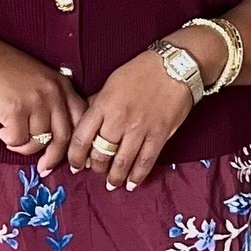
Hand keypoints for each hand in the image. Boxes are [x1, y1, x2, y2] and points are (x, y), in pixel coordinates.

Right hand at [0, 34, 87, 175]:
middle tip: (44, 169)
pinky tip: (1, 130)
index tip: (70, 160)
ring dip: (23, 147)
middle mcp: (53, 92)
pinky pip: (18, 139)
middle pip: (64, 137)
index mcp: (62, 85)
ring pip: (38, 141)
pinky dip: (9, 140)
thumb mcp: (38, 80)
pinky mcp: (15, 109)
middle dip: (54, 158)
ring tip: (11, 138)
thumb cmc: (3, 71)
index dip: (76, 144)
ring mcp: (35, 100)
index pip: (80, 120)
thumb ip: (52, 102)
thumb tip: (57, 139)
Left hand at [68, 51, 194, 188]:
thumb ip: (97, 104)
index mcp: (103, 105)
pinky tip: (131, 184)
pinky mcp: (159, 136)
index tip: (75, 165)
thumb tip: (84, 123)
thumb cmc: (141, 71)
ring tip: (111, 183)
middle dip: (95, 167)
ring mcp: (140, 129)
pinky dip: (137, 177)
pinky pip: (145, 162)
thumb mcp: (111, 83)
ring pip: (121, 163)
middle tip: (96, 170)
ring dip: (114, 177)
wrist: (175, 66)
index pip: (81, 138)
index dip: (75, 156)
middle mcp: (119, 120)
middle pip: (100, 154)